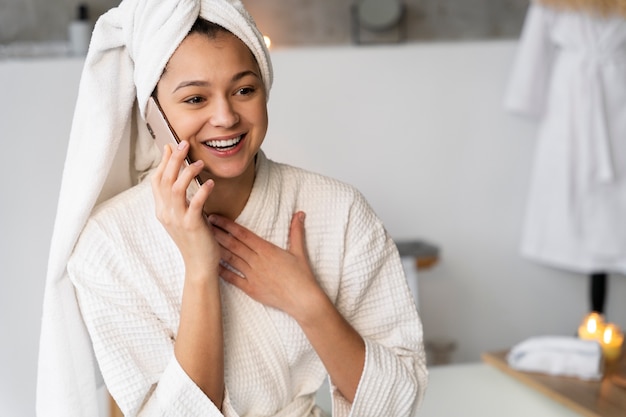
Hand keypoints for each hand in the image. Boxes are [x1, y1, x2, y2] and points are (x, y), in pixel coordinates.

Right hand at [151, 141, 219, 276]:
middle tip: (184, 144)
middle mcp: (166, 213)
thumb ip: (180, 199)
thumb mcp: (182, 217)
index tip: (171, 147)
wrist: (199, 265)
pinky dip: (202, 191)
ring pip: (176, 189)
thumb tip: (181, 177)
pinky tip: (210, 183)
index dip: (163, 162)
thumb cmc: (194, 239)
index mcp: (162, 210)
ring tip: (199, 163)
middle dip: (174, 159)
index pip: (157, 181)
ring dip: (187, 172)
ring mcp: (177, 220)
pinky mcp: (192, 226)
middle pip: (165, 180)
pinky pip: (195, 204)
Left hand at [209, 211, 322, 317]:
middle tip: (203, 225)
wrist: (302, 300)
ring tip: (204, 241)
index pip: (243, 234)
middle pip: (233, 244)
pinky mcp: (251, 289)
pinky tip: (212, 265)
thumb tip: (300, 213)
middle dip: (217, 233)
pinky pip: (233, 278)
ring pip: (230, 259)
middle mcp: (257, 261)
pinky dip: (222, 271)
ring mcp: (252, 275)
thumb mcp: (299, 251)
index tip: (215, 217)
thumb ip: (296, 231)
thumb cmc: (302, 276)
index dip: (227, 225)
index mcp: (267, 249)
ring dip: (216, 249)